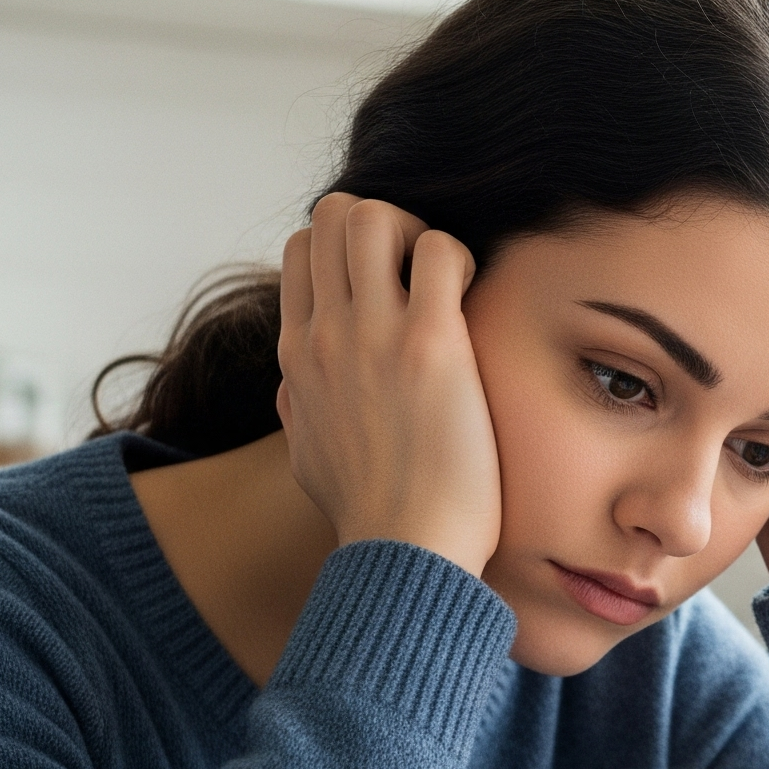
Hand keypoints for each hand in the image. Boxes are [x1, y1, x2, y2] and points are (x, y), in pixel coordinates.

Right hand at [275, 194, 500, 575]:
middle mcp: (326, 333)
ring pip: (375, 214)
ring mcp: (373, 334)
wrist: (403, 554)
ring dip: (419, 230)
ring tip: (447, 280)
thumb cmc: (368, 515)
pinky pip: (439, 248)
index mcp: (297, 354)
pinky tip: (474, 299)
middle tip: (422, 270)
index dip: (350, 246)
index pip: (303, 249)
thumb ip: (297, 410)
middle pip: (333, 214)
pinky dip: (460, 256)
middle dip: (384, 223)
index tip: (390, 283)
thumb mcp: (306, 456)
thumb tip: (294, 393)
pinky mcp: (430, 345)